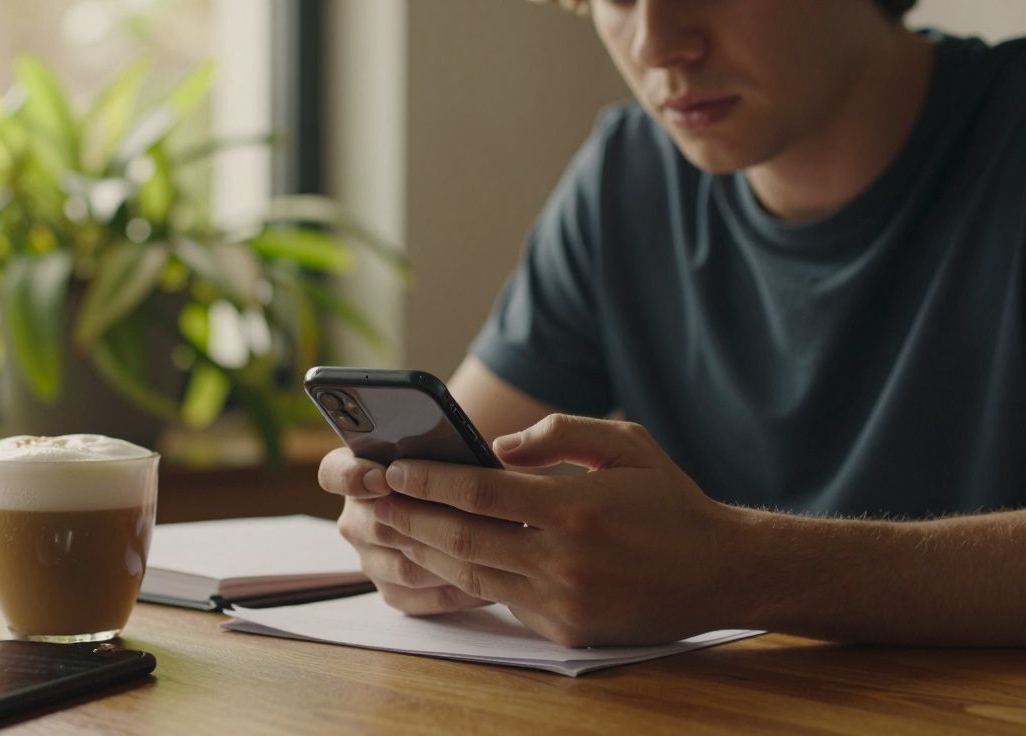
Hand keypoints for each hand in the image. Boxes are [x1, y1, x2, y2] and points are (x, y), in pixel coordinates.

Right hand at [317, 447, 490, 614]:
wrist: (469, 498)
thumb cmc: (457, 464)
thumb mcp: (448, 445)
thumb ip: (443, 448)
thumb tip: (480, 450)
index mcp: (355, 471)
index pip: (334, 473)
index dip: (354, 477)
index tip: (385, 478)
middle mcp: (357, 518)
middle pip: (375, 527)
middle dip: (421, 525)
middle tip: (463, 521)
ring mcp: (370, 558)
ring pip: (402, 568)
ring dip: (445, 560)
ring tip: (489, 551)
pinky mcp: (392, 590)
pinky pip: (418, 597)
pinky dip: (453, 590)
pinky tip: (488, 579)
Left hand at [374, 414, 747, 646]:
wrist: (720, 573)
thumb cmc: (669, 501)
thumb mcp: (626, 444)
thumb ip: (561, 433)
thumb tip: (500, 447)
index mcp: (574, 508)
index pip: (480, 492)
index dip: (430, 479)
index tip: (393, 467)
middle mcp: (563, 559)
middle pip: (461, 539)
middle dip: (408, 516)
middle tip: (372, 499)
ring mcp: (561, 600)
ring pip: (471, 574)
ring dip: (424, 550)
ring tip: (390, 526)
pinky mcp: (563, 629)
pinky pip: (501, 597)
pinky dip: (467, 576)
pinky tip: (440, 556)